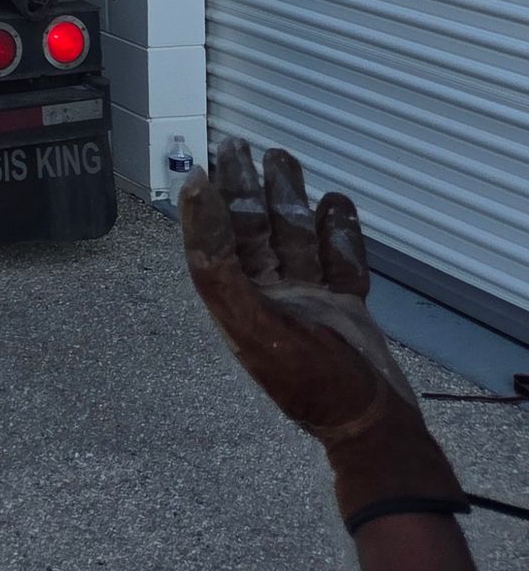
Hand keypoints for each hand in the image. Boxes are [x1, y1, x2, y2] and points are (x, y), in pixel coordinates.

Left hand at [180, 137, 460, 520]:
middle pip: (255, 233)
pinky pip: (340, 260)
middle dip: (249, 190)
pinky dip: (339, 232)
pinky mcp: (348, 306)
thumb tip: (195, 206)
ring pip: (296, 238)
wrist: (375, 425)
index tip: (203, 168)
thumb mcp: (255, 327)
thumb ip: (220, 269)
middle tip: (240, 145)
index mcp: (241, 306)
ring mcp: (312, 301)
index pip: (216, 245)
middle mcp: (272, 299)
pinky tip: (335, 203)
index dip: (205, 209)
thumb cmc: (312, 381)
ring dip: (290, 199)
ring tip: (285, 159)